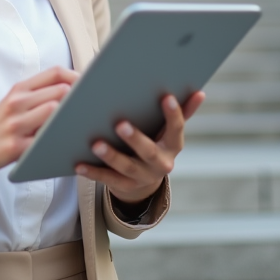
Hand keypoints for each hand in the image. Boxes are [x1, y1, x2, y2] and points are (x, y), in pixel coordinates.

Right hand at [0, 66, 78, 175]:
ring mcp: (16, 124)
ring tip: (81, 125)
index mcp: (19, 89)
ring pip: (54, 111)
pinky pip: (46, 141)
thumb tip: (74, 89)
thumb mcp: (14, 101)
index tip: (89, 87)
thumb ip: (39, 93)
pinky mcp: (17, 147)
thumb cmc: (1, 124)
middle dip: (79, 99)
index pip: (55, 73)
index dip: (77, 77)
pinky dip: (60, 141)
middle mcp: (17, 102)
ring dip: (71, 118)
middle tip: (91, 109)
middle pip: (60, 91)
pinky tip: (69, 144)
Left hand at [75, 91, 204, 204]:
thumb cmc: (157, 142)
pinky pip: (107, 179)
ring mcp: (142, 177)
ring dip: (111, 156)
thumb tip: (200, 92)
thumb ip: (183, 112)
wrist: (146, 180)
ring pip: (126, 167)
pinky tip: (79, 163)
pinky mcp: (124, 186)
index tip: (166, 97)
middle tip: (120, 124)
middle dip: (135, 139)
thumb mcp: (169, 131)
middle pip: (148, 152)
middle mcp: (160, 163)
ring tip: (96, 144)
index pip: (176, 129)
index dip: (173, 114)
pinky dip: (93, 172)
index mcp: (173, 146)